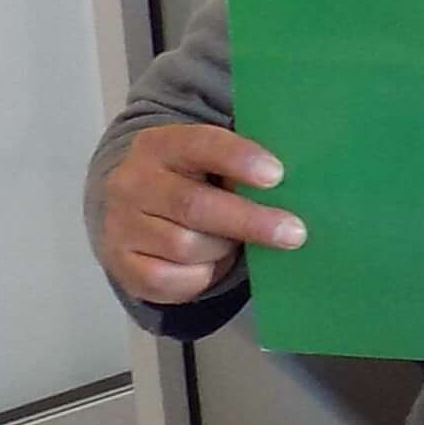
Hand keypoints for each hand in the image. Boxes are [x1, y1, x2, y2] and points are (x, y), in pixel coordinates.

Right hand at [95, 122, 300, 305]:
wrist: (134, 214)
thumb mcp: (210, 163)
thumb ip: (243, 167)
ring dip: (222, 249)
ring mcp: (122, 224)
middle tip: (294, 232)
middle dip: (250, 220)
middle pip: (194, 204)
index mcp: (160, 145)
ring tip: (234, 243)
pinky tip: (209, 264)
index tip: (276, 175)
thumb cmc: (194, 183)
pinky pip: (172, 279)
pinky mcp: (124, 264)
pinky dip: (200, 276)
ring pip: (186, 246)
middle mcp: (133, 182)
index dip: (238, 159)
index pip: (199, 145)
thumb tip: (301, 185)